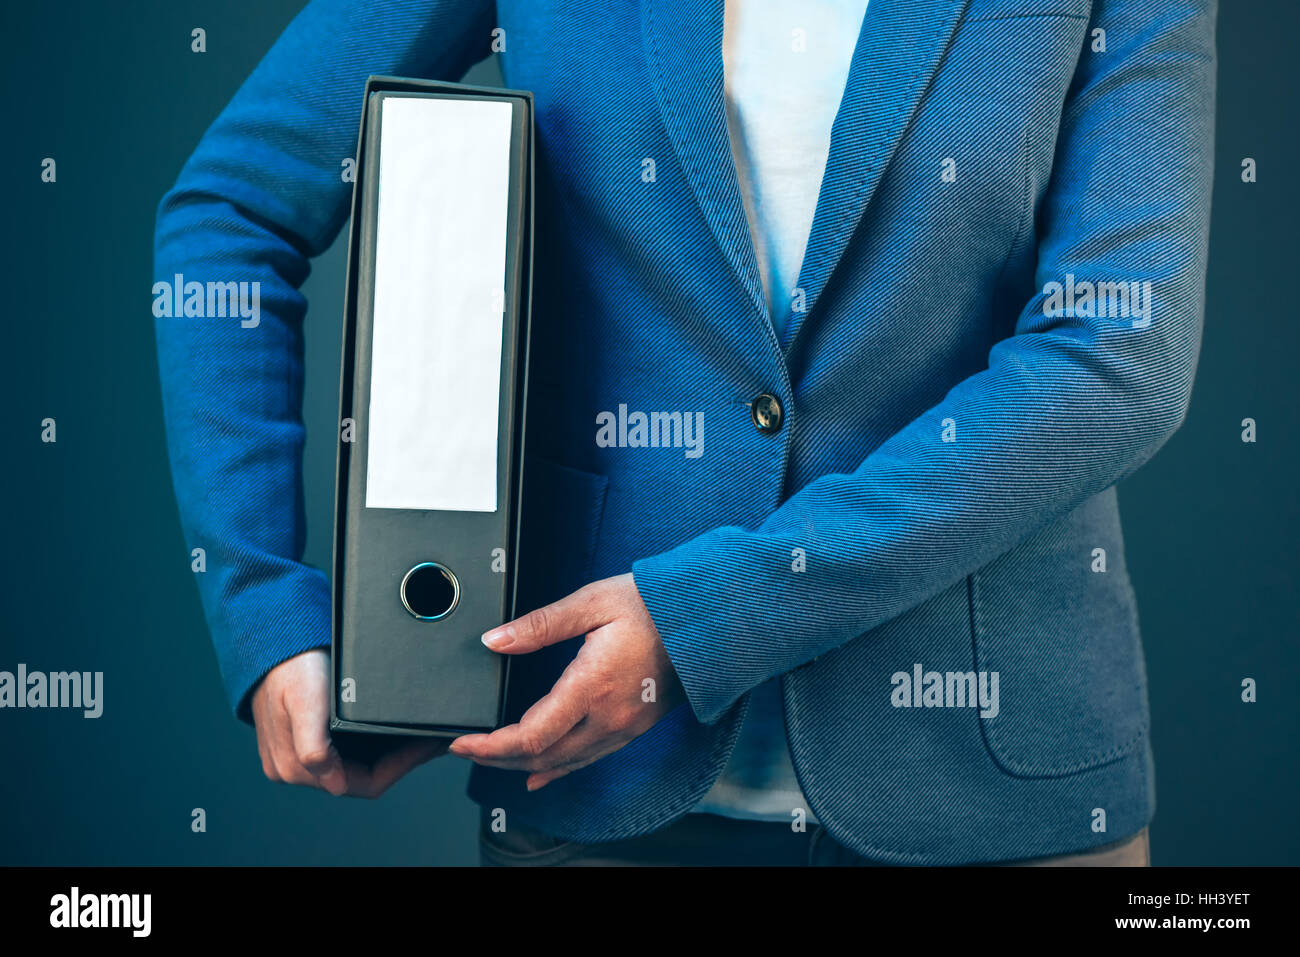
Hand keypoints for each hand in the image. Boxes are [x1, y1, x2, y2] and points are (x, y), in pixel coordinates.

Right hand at [250, 649, 445, 796]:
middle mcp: (296, 766)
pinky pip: (351, 749)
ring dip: (392, 751)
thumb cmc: (291, 666)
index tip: (427, 746)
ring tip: (420, 732)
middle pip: (365, 776)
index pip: (364, 784)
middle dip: (401, 759)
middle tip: (431, 737)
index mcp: (295, 766)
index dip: (401, 767)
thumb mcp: (306, 701)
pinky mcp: (308, 737)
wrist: (274, 638)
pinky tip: (396, 726)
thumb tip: (334, 785)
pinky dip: (378, 741)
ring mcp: (303, 753)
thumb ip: (314, 748)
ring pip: (360, 764)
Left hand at [449, 573, 684, 789]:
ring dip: (524, 766)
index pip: (529, 737)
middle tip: (466, 749)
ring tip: (492, 757)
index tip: (461, 741)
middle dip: (498, 759)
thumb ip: (539, 625)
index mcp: (591, 687)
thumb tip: (495, 640)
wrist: (707, 619)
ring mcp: (623, 728)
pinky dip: (557, 769)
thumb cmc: (654, 605)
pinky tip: (540, 775)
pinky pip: (588, 759)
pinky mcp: (633, 728)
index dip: (489, 746)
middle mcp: (608, 718)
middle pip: (541, 758)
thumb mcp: (592, 602)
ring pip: (564, 764)